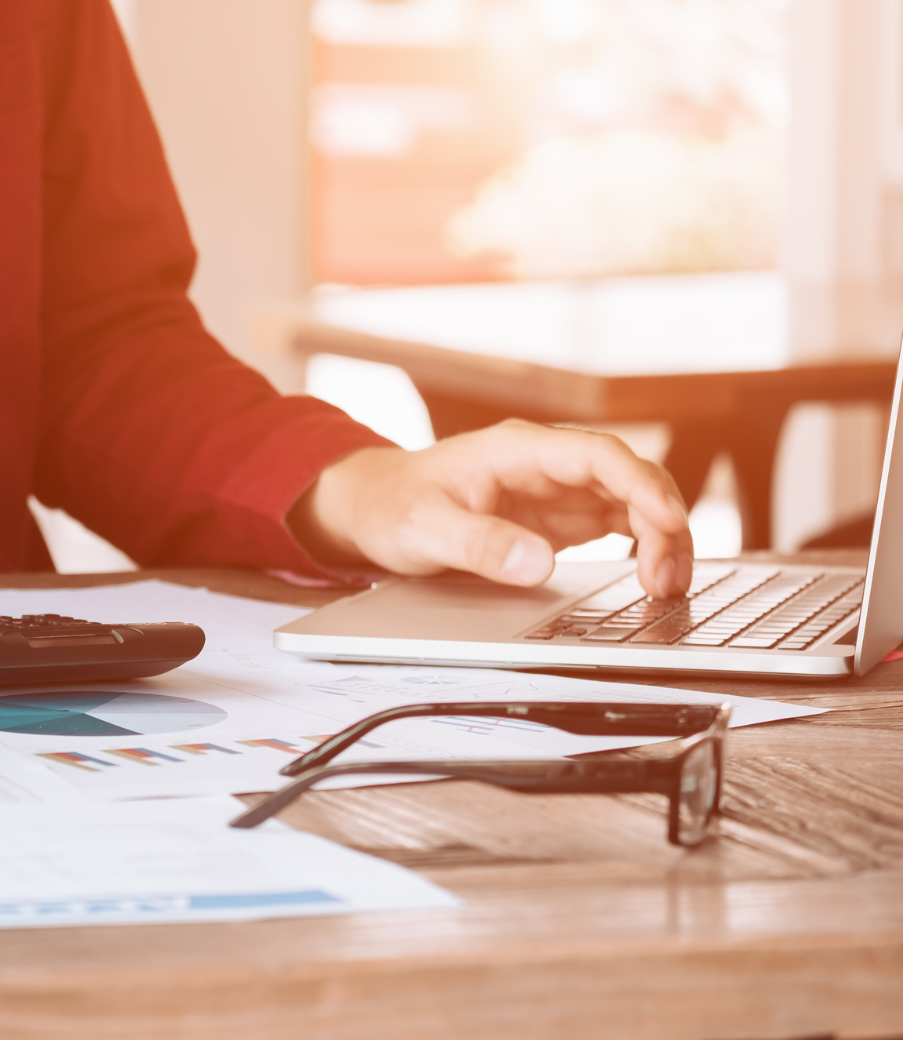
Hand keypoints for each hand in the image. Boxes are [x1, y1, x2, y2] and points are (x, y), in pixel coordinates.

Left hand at [291, 419, 694, 597]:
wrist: (372, 505)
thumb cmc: (392, 505)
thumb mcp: (424, 528)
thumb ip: (479, 544)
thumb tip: (538, 563)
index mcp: (518, 450)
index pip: (599, 456)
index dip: (640, 486)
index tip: (667, 523)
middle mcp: (547, 465)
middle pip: (629, 480)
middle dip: (662, 523)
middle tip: (666, 580)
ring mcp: (558, 491)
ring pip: (632, 504)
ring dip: (660, 539)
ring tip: (665, 588)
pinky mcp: (560, 519)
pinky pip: (619, 525)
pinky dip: (643, 548)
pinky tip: (651, 579)